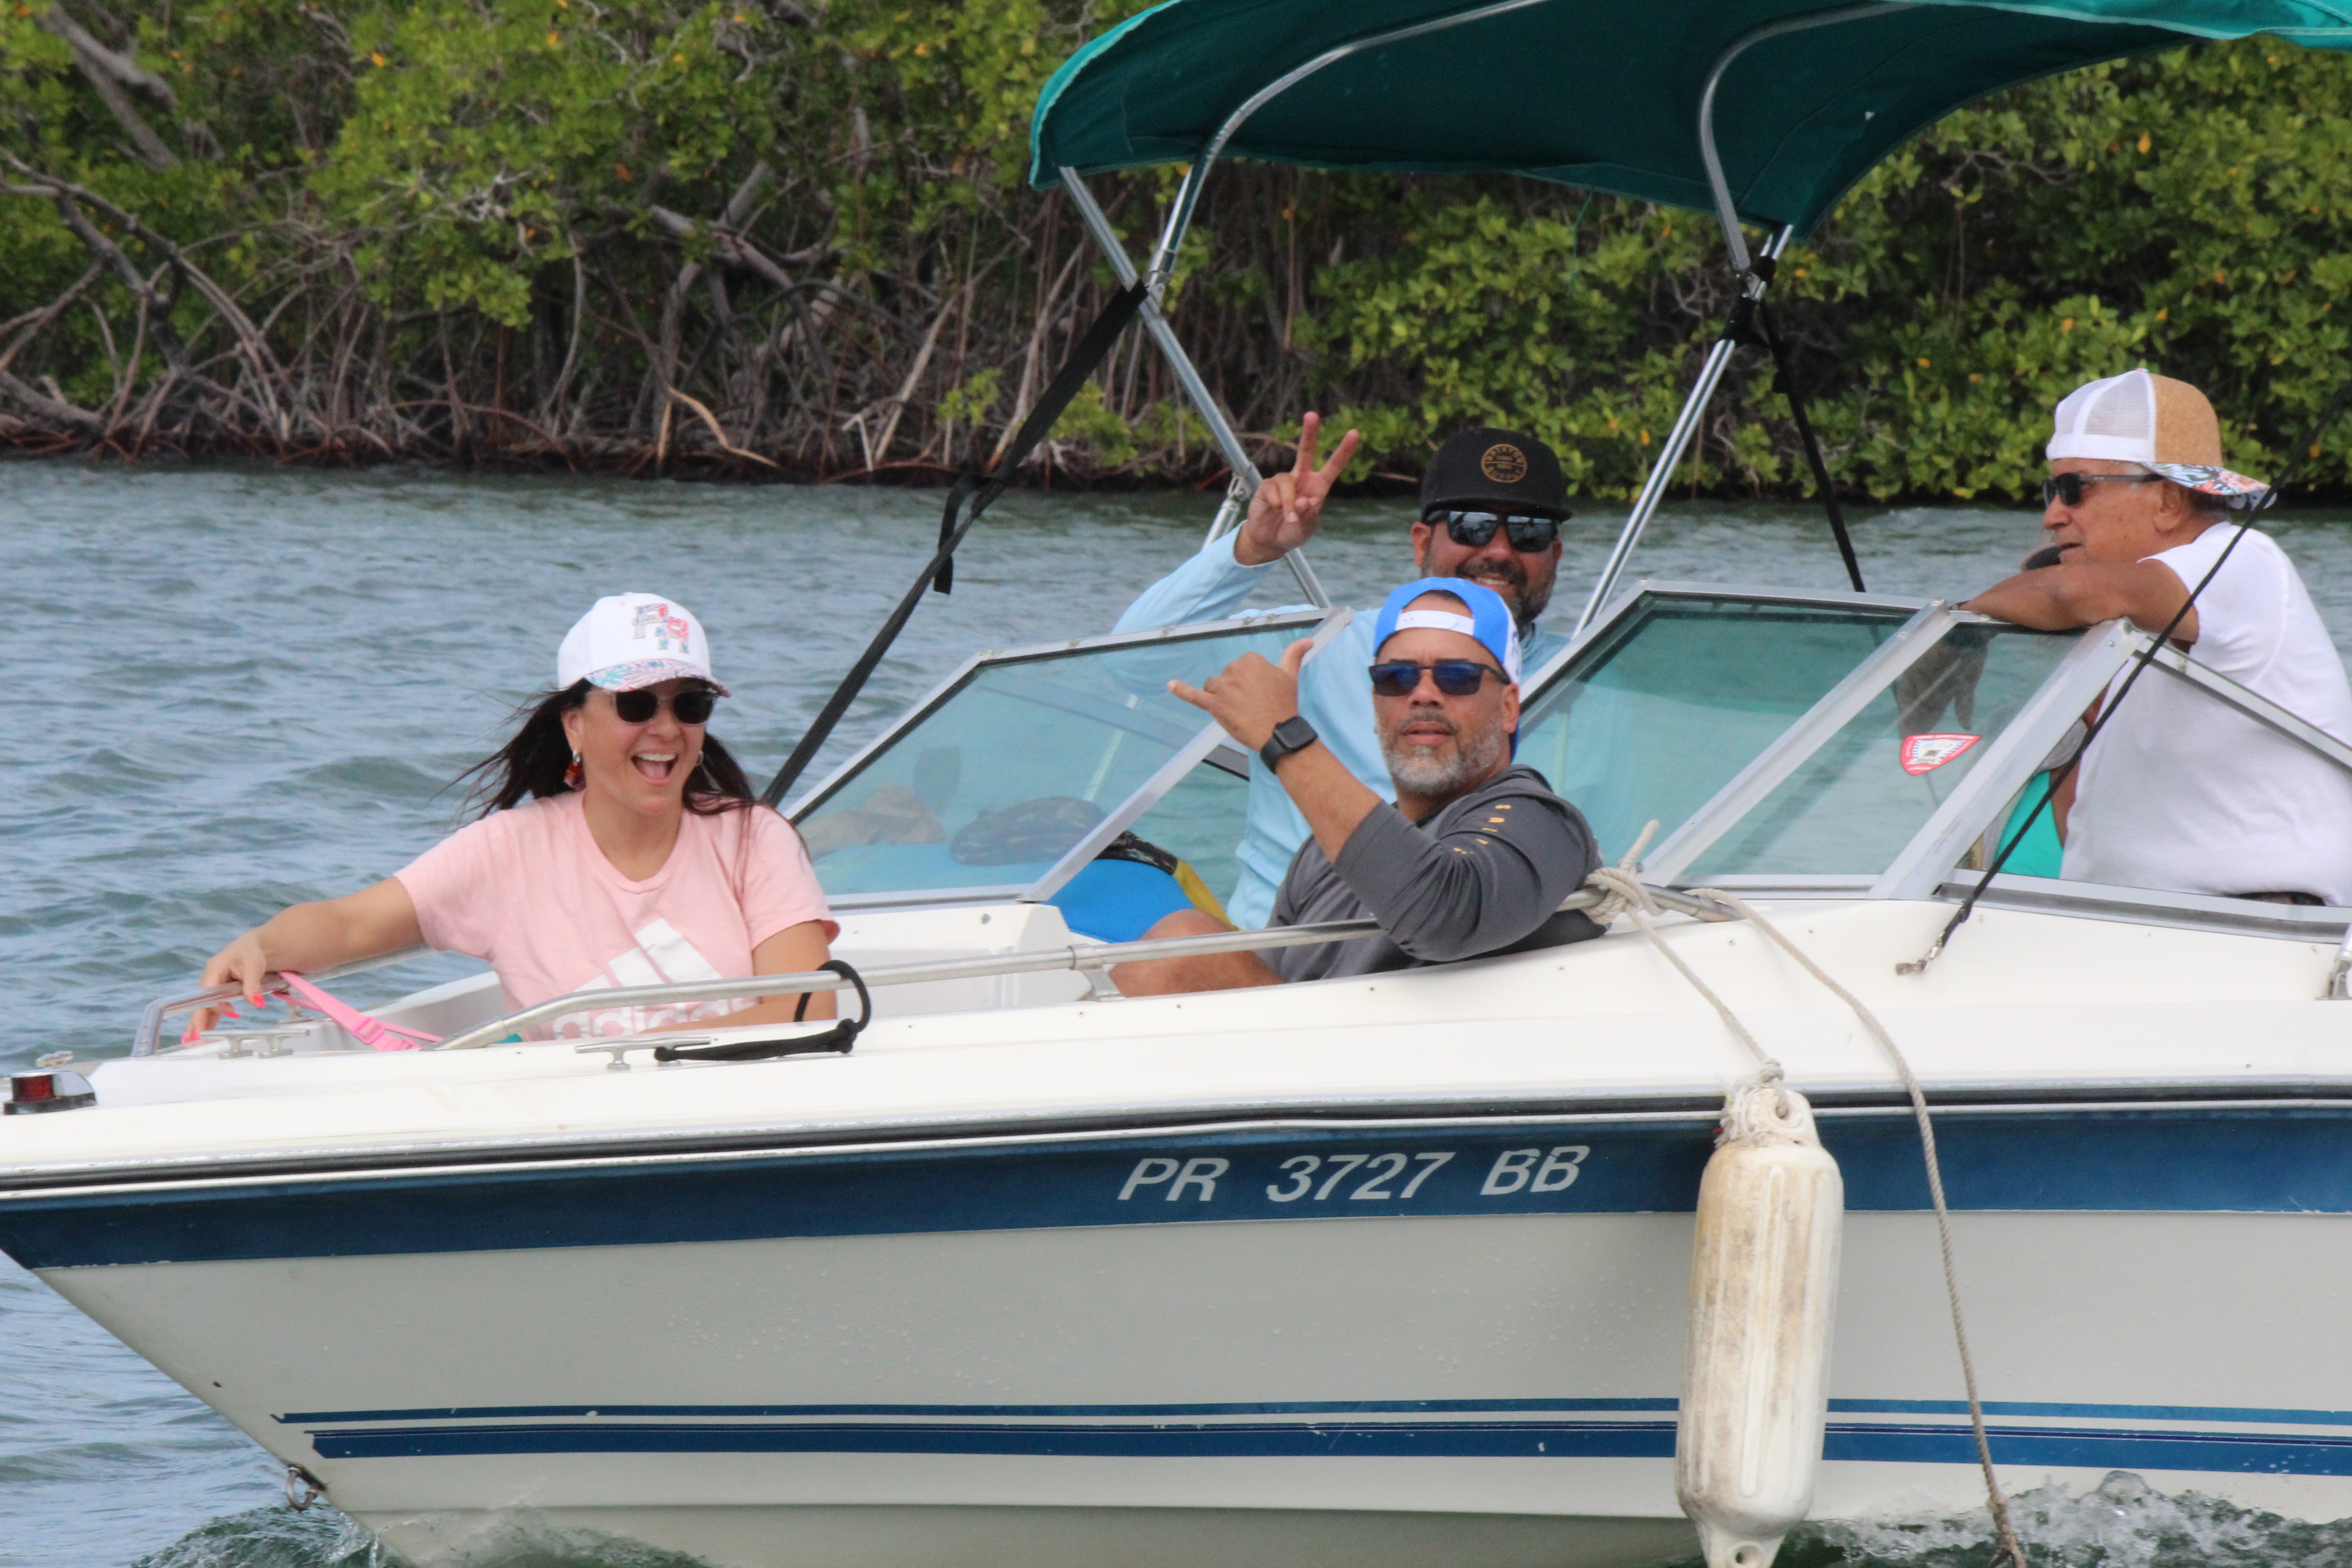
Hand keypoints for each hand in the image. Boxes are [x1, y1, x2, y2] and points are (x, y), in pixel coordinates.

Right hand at [187, 929, 272, 1040]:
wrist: (253, 948)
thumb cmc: (252, 953)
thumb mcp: (254, 965)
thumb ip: (253, 984)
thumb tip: (257, 1003)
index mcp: (214, 969)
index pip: (208, 993)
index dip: (209, 1009)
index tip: (217, 1019)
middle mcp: (209, 980)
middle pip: (201, 1003)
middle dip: (197, 1022)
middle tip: (194, 1039)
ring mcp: (213, 988)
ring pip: (204, 1008)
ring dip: (199, 1025)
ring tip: (192, 1043)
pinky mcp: (219, 995)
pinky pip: (211, 1010)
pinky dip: (207, 1021)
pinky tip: (200, 1034)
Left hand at [1169, 639, 1311, 749]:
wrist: (1279, 731)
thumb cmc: (1285, 704)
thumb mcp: (1290, 676)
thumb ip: (1294, 655)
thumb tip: (1307, 640)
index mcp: (1250, 660)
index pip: (1241, 667)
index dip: (1248, 682)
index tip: (1258, 694)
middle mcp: (1234, 669)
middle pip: (1226, 677)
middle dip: (1234, 689)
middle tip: (1251, 705)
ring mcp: (1223, 687)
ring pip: (1213, 686)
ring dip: (1220, 696)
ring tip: (1237, 710)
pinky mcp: (1214, 705)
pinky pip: (1194, 696)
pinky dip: (1180, 690)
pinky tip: (1169, 685)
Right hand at [1235, 412, 1360, 565]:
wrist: (1270, 541)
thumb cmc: (1293, 531)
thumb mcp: (1307, 527)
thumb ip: (1309, 514)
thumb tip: (1305, 500)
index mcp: (1318, 487)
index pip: (1333, 466)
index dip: (1344, 450)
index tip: (1355, 433)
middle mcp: (1301, 479)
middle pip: (1305, 452)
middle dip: (1309, 433)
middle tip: (1312, 415)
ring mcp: (1283, 481)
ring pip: (1287, 482)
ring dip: (1289, 503)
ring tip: (1289, 519)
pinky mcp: (1266, 487)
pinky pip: (1273, 489)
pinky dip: (1277, 502)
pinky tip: (1275, 510)